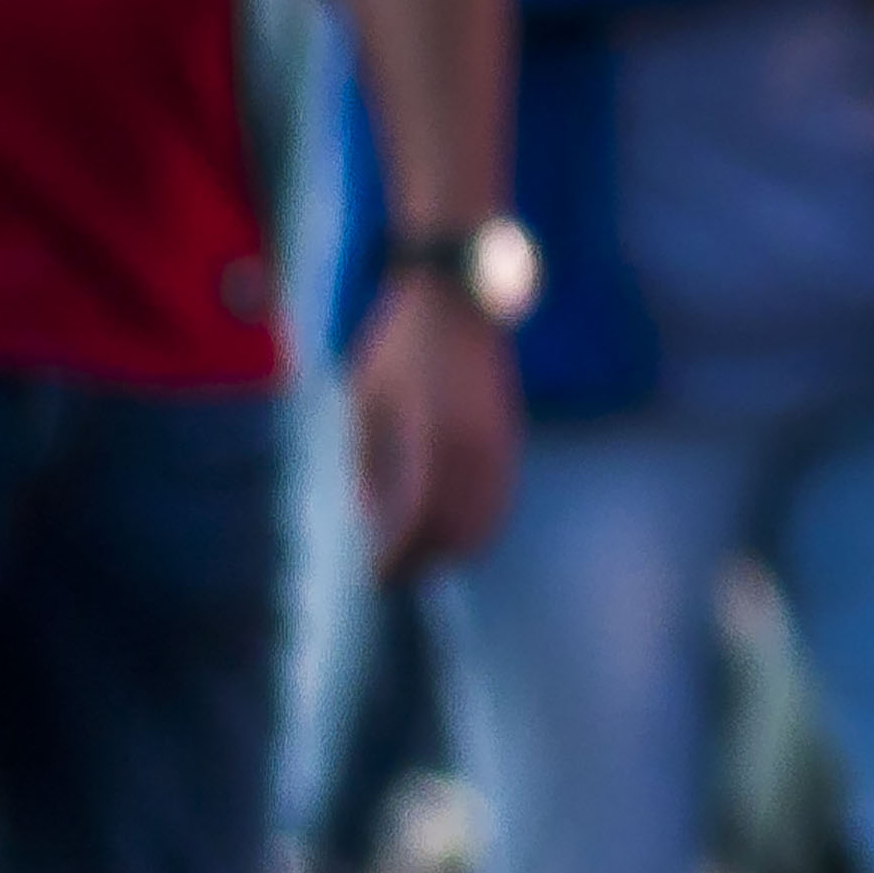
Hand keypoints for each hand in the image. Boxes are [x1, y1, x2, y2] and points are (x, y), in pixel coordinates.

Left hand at [348, 279, 524, 577]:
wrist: (458, 297)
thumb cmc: (399, 344)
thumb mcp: (365, 399)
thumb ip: (367, 460)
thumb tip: (370, 517)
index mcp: (431, 435)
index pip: (420, 520)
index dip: (400, 556)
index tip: (377, 575)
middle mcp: (472, 443)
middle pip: (458, 528)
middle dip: (426, 559)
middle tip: (394, 574)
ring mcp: (497, 437)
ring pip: (487, 514)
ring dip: (456, 544)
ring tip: (424, 558)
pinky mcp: (508, 431)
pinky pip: (501, 490)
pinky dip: (481, 519)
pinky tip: (459, 526)